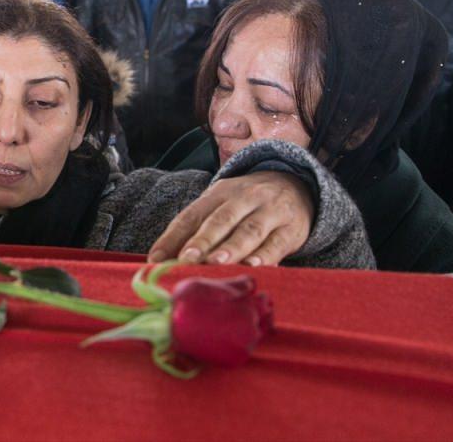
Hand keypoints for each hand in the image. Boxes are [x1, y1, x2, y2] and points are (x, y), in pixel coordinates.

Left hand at [148, 171, 313, 266]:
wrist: (296, 185)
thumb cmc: (246, 206)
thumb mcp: (219, 208)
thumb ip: (193, 232)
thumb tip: (160, 260)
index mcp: (218, 193)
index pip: (192, 215)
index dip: (173, 237)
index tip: (156, 259)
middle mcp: (243, 199)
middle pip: (220, 220)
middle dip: (202, 240)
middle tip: (186, 258)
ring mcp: (269, 212)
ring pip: (248, 230)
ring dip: (231, 248)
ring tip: (215, 262)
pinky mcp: (290, 229)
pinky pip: (276, 243)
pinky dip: (265, 255)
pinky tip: (253, 265)